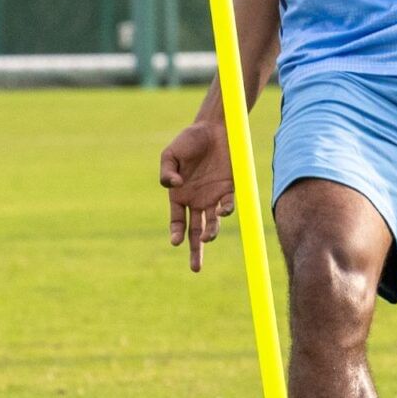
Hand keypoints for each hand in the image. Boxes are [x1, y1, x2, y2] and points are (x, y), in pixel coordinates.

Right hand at [157, 118, 234, 273]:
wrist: (214, 128)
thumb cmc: (188, 141)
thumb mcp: (170, 154)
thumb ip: (166, 172)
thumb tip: (173, 187)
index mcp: (180, 196)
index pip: (177, 222)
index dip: (176, 233)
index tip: (176, 242)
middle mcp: (196, 200)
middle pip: (195, 232)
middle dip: (195, 251)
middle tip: (195, 269)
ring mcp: (213, 196)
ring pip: (212, 222)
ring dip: (211, 232)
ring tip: (208, 236)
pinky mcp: (229, 189)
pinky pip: (228, 205)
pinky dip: (225, 211)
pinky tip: (222, 211)